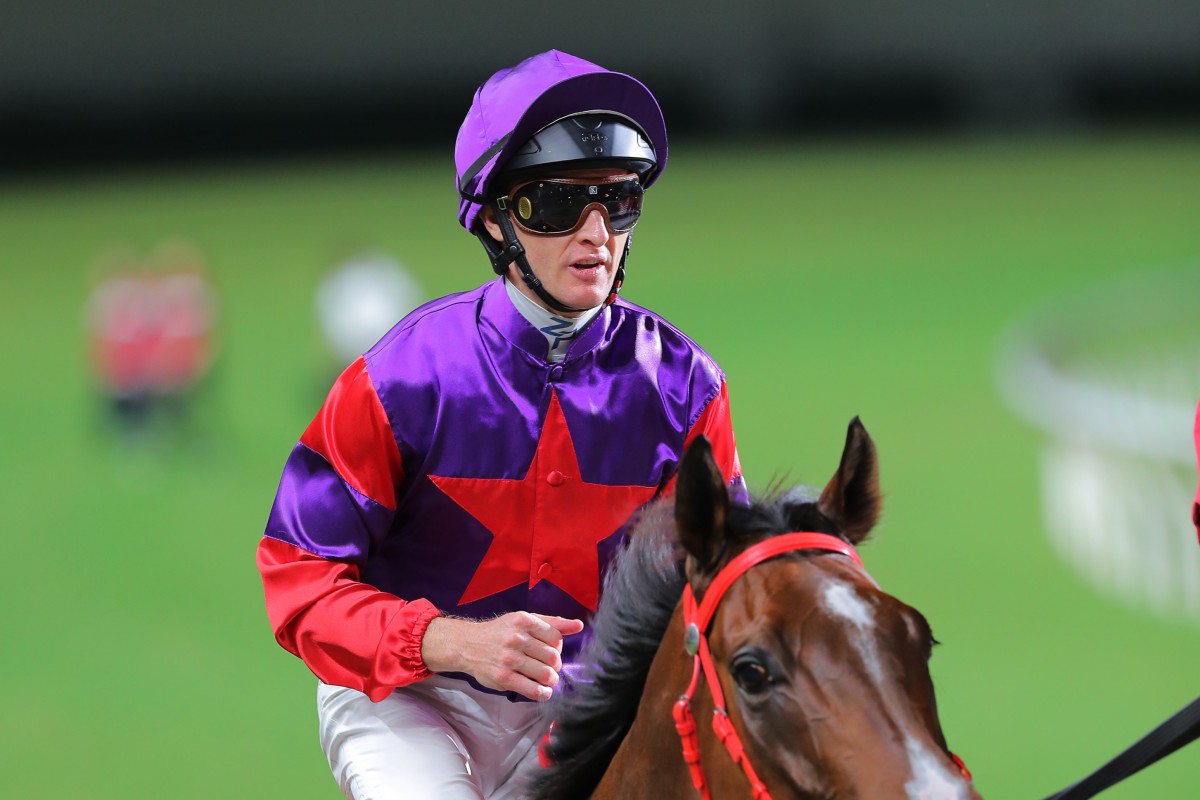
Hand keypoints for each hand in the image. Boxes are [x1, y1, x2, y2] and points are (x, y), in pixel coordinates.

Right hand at [420, 612, 584, 700]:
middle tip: (549, 667)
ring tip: (547, 679)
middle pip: (553, 657)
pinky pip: (533, 690)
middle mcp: (516, 638)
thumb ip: (552, 623)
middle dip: (555, 665)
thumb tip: (579, 625)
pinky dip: (543, 693)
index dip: (558, 647)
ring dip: (551, 680)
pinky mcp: (504, 678)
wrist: (468, 645)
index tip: (550, 651)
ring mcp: (509, 659)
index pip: (556, 637)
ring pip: (546, 674)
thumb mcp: (523, 620)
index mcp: (524, 620)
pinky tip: (542, 691)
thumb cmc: (500, 632)